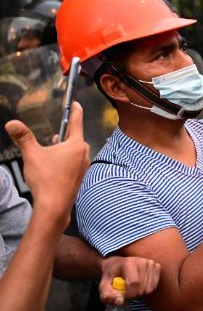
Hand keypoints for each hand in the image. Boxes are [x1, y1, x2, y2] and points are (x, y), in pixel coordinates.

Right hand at [4, 102, 89, 226]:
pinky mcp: (80, 176)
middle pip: (75, 137)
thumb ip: (23, 138)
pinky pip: (74, 161)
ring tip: (54, 143)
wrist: (54, 206)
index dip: (75, 111)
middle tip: (60, 127)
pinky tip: (56, 162)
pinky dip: (66, 157)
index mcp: (76, 145)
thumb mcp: (32, 155)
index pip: (76, 122)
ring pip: (74, 150)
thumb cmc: (46, 179)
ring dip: (64, 146)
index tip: (76, 104)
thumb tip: (11, 124)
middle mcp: (84, 154)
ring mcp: (83, 166)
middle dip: (66, 132)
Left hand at [99, 256, 161, 305]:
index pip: (134, 282)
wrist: (118, 265)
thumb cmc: (112, 276)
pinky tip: (141, 284)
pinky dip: (147, 288)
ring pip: (149, 288)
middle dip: (134, 294)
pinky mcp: (156, 266)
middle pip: (142, 287)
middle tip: (127, 291)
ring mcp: (150, 263)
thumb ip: (108, 295)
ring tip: (133, 287)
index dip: (129, 293)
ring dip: (141, 292)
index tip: (123, 295)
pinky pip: (154, 285)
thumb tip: (120, 301)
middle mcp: (141, 261)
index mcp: (128, 263)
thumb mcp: (104, 286)